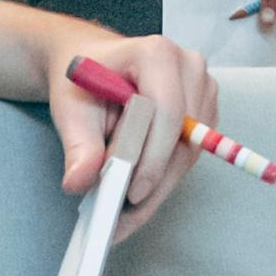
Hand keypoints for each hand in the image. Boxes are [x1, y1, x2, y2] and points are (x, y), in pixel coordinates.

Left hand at [43, 30, 215, 235]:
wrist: (93, 63)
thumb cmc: (83, 80)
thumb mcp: (71, 109)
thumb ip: (78, 145)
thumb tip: (79, 181)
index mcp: (156, 54)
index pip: (167, 111)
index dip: (152, 156)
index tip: (130, 194)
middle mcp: (189, 67)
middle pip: (183, 137)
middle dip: (154, 182)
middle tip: (123, 220)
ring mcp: (202, 89)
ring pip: (188, 152)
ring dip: (159, 187)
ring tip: (125, 217)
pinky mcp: (205, 113)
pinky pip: (189, 155)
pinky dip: (164, 179)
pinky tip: (138, 197)